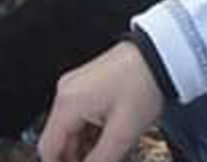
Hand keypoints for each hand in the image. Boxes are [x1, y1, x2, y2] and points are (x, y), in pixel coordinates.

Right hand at [37, 42, 164, 161]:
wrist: (158, 56)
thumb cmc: (143, 83)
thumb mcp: (123, 133)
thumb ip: (102, 159)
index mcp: (68, 104)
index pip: (48, 147)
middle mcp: (67, 93)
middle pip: (60, 139)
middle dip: (77, 159)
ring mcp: (76, 87)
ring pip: (72, 129)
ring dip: (87, 148)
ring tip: (110, 157)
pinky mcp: (88, 85)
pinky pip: (81, 117)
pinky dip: (92, 133)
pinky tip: (110, 142)